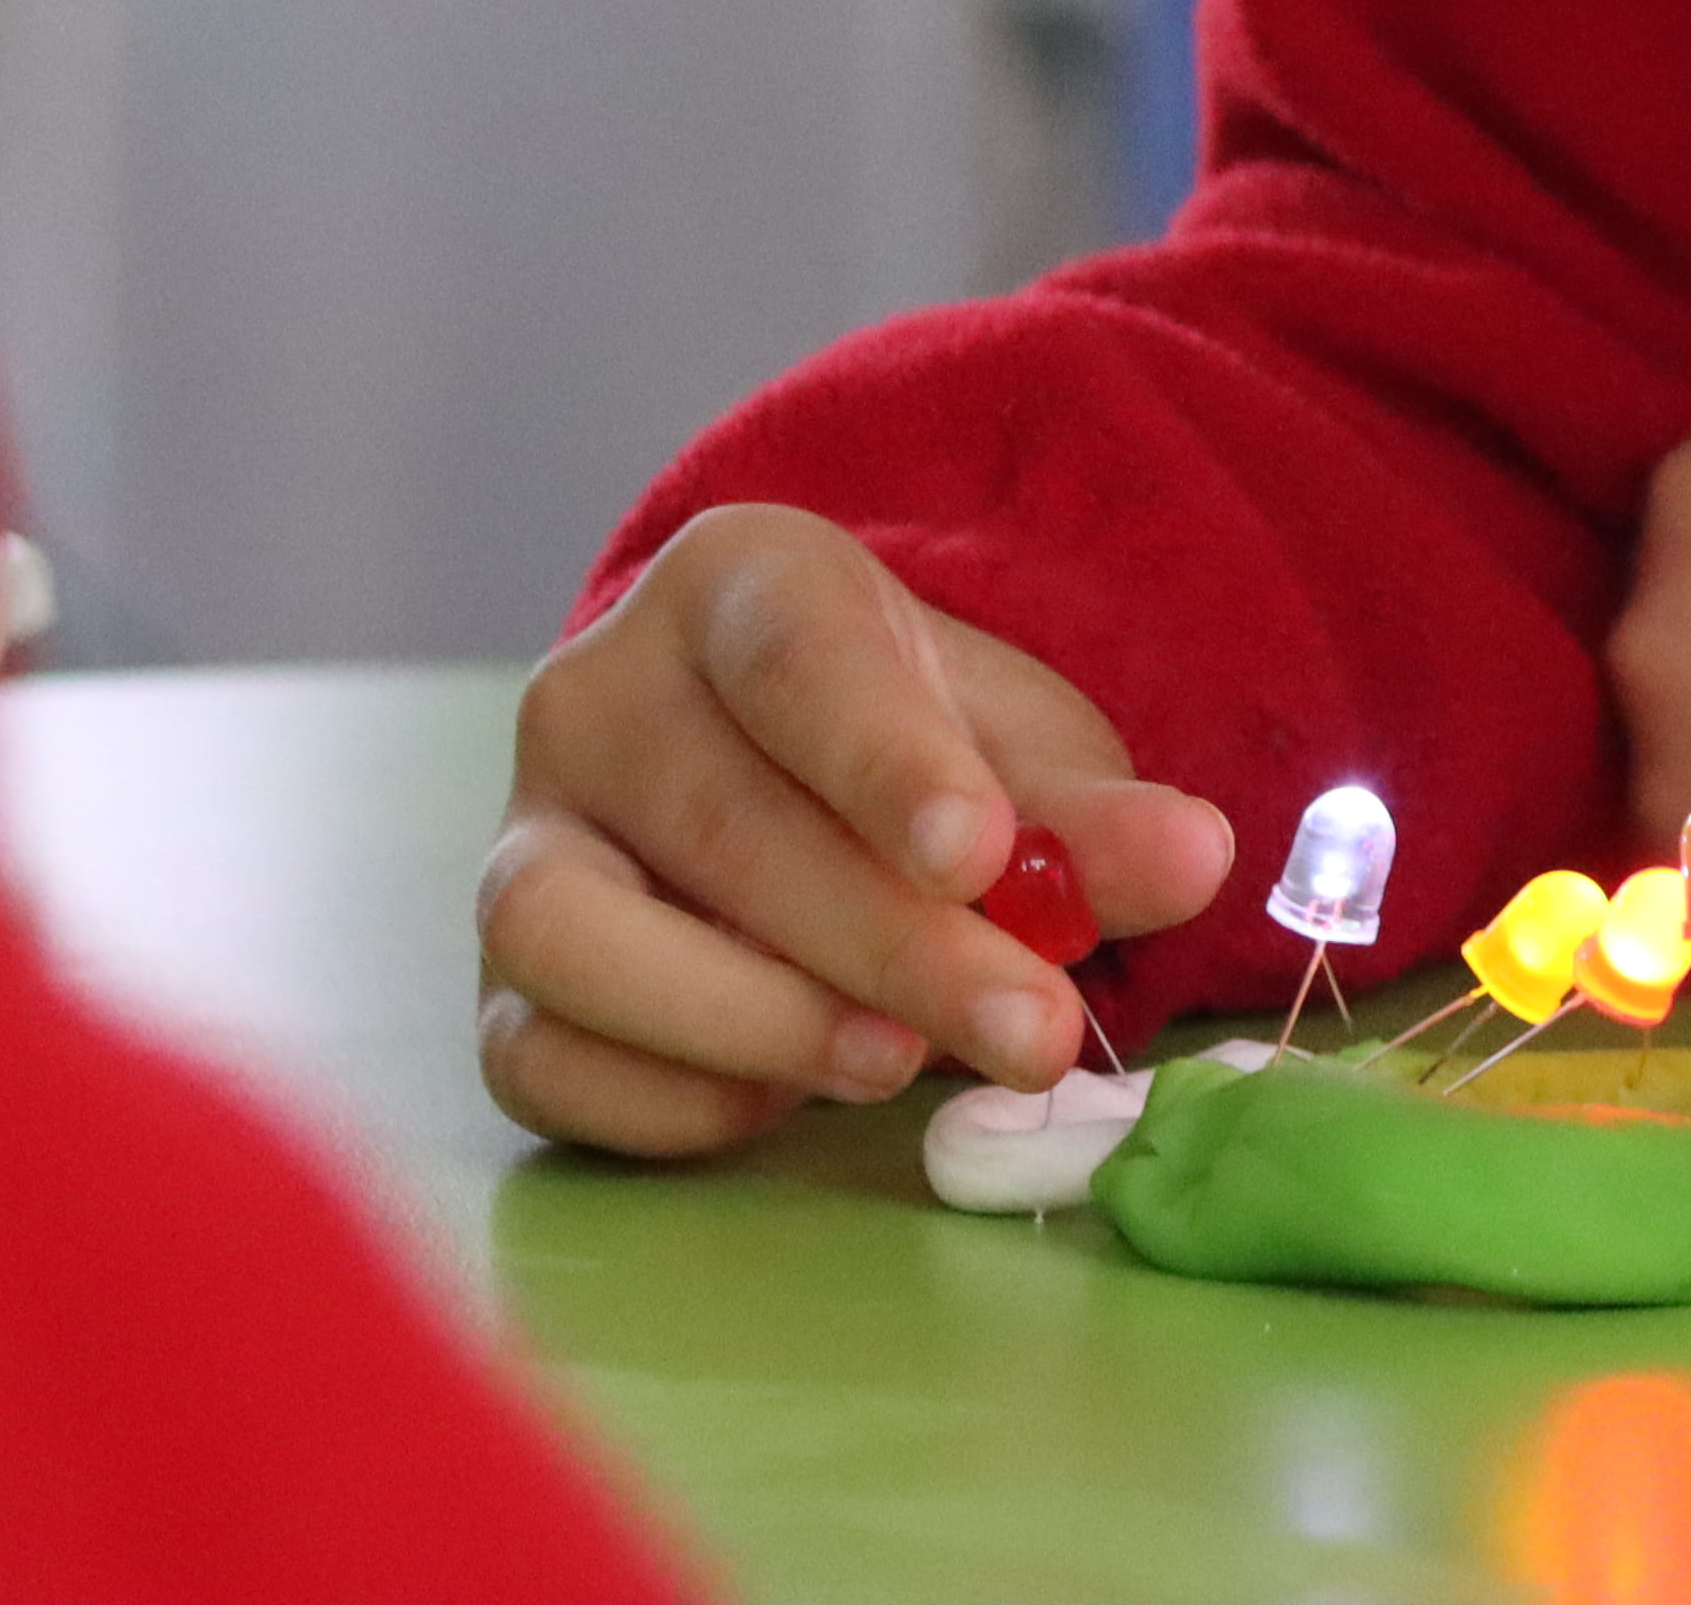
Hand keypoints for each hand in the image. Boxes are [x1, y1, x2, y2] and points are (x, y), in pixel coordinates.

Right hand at [479, 501, 1239, 1155]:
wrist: (794, 780)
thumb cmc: (916, 752)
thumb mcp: (1023, 755)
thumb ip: (1097, 816)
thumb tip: (1193, 859)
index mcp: (733, 585)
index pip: (794, 653)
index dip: (883, 758)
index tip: (980, 854)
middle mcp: (595, 695)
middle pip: (717, 820)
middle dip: (886, 944)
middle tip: (1028, 1031)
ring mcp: (524, 837)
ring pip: (572, 932)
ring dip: (747, 1018)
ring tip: (897, 1066)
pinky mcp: (497, 980)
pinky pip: (536, 1053)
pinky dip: (662, 1099)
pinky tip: (786, 1104)